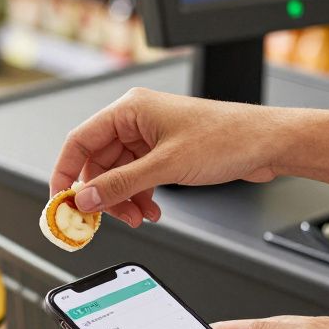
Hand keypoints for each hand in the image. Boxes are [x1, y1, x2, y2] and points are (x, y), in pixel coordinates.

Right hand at [49, 88, 284, 226]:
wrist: (267, 144)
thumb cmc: (227, 137)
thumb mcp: (166, 166)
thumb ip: (120, 184)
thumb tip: (86, 198)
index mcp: (130, 109)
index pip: (80, 141)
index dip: (65, 172)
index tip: (61, 200)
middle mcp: (136, 120)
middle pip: (99, 163)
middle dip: (103, 194)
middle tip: (105, 218)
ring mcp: (150, 137)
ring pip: (119, 175)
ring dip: (124, 200)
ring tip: (138, 217)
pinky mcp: (164, 153)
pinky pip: (137, 178)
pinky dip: (140, 197)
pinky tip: (151, 210)